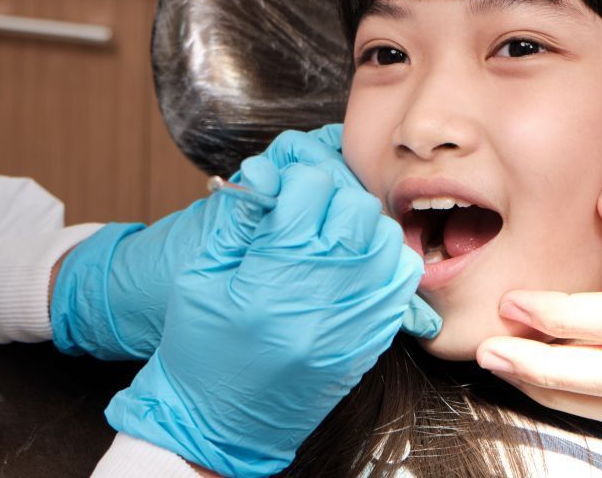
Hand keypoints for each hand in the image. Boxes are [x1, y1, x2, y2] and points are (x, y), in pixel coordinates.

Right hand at [105, 162, 427, 476]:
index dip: (295, 180)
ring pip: (386, 239)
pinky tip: (357, 262)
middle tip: (309, 210)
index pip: (309, 191)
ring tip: (333, 236)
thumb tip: (266, 175)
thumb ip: (237, 221)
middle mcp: (319, 300)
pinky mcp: (370, 342)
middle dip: (331, 196)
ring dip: (361, 225)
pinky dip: (385, 260)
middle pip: (355, 209)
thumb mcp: (199, 276)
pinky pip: (401, 281)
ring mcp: (352, 323)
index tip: (284, 191)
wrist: (220, 426)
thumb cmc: (201, 352)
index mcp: (269, 278)